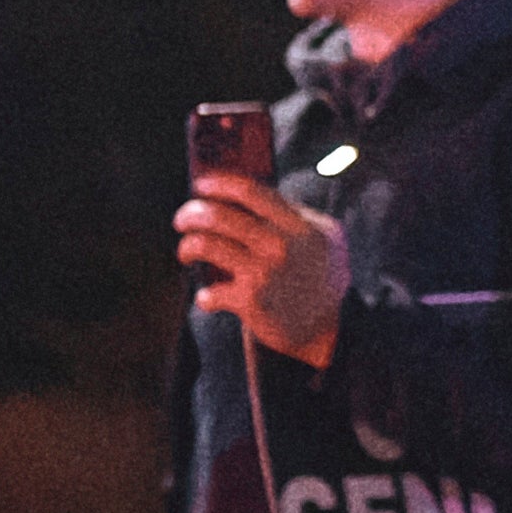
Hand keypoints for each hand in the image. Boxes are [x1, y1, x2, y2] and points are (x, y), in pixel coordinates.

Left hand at [176, 172, 346, 369]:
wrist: (329, 329)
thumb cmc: (321, 278)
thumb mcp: (326, 237)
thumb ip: (294, 214)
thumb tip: (250, 195)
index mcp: (298, 225)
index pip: (249, 191)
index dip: (218, 184)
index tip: (200, 185)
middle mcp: (280, 245)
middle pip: (218, 216)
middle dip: (190, 214)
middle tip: (182, 220)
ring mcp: (264, 273)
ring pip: (205, 245)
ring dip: (187, 247)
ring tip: (186, 253)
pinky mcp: (250, 301)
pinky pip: (210, 292)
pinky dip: (204, 296)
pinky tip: (209, 298)